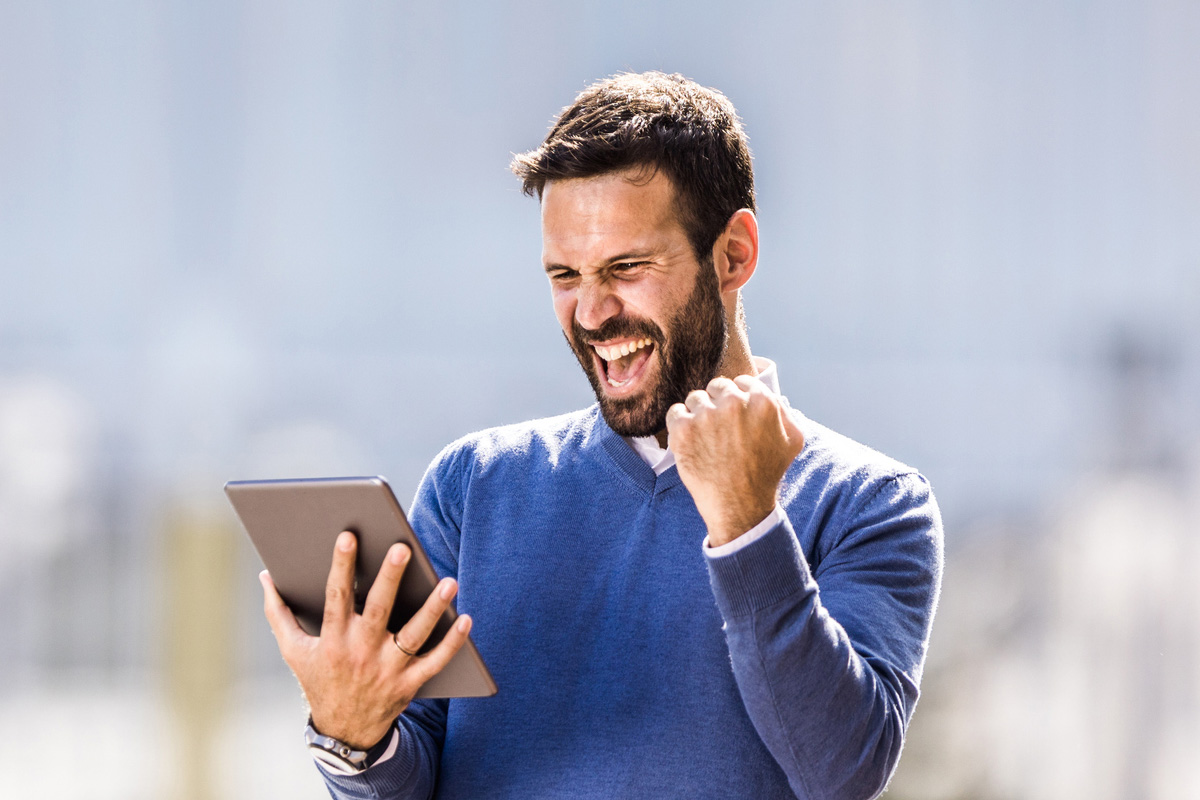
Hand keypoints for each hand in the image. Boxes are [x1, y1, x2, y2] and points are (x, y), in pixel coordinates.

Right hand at [260, 531, 472, 748]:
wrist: (343, 733)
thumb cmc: (320, 679)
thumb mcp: (294, 650)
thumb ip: (278, 613)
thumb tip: (266, 575)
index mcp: (333, 639)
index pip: (336, 597)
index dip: (341, 566)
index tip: (348, 535)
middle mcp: (361, 653)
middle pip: (379, 610)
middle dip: (390, 579)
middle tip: (403, 548)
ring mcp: (388, 670)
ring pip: (413, 636)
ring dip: (432, 609)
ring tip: (448, 581)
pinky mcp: (409, 684)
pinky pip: (435, 662)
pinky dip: (452, 642)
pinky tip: (465, 618)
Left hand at [666, 375, 804, 546]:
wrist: (739, 506)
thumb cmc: (766, 474)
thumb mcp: (792, 441)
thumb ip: (785, 412)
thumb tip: (773, 395)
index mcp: (763, 401)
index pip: (741, 382)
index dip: (737, 398)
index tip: (734, 416)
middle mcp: (734, 402)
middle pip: (717, 387)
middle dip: (717, 404)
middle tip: (719, 430)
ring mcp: (707, 415)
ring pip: (695, 398)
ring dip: (698, 414)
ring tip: (706, 439)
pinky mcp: (683, 429)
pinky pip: (675, 412)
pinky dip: (679, 425)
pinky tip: (690, 442)